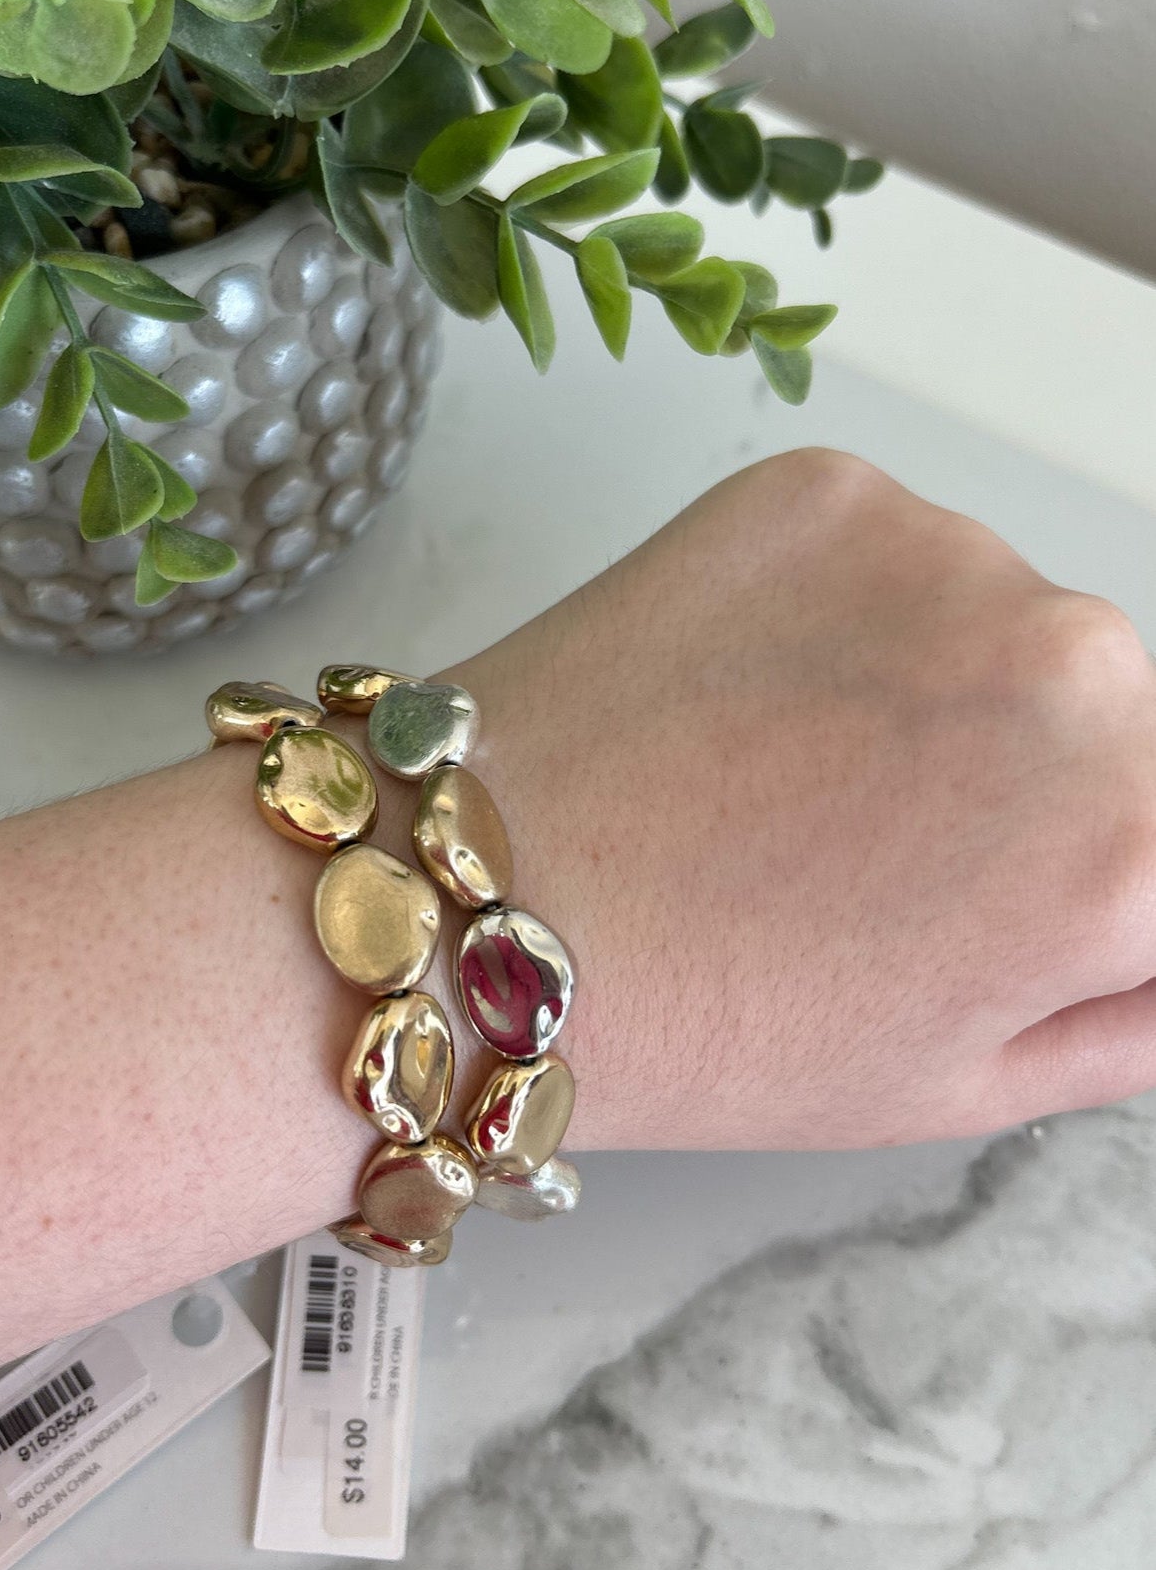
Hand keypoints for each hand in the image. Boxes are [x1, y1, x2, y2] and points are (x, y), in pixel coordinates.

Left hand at [457, 449, 1155, 1150]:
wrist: (479, 907)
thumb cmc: (703, 1022)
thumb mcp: (964, 1081)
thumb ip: (1136, 1008)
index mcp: (1133, 841)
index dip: (1089, 879)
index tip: (997, 892)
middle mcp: (1076, 667)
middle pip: (1113, 719)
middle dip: (1029, 781)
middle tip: (878, 851)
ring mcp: (948, 556)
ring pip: (1002, 623)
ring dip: (937, 684)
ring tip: (788, 774)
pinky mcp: (833, 489)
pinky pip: (894, 552)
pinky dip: (844, 611)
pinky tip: (747, 697)